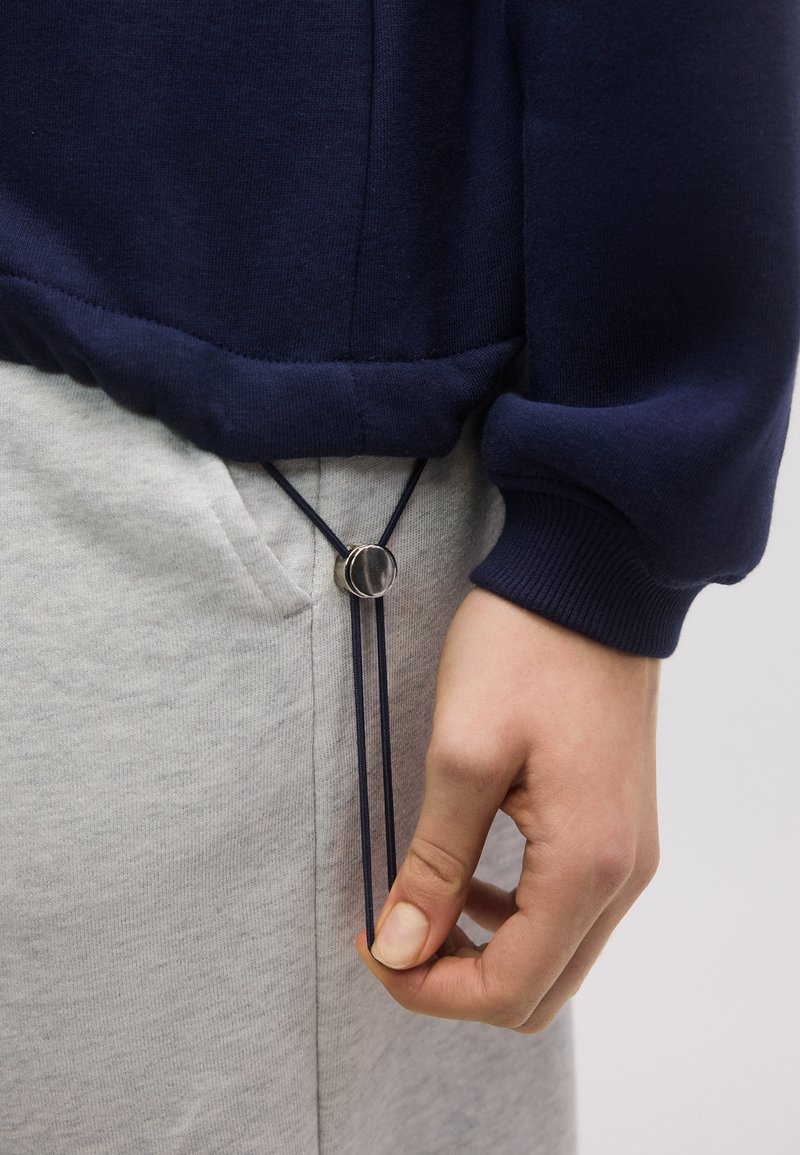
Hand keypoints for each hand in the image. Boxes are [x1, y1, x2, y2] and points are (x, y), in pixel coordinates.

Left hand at [354, 586, 660, 1031]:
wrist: (591, 578)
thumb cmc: (526, 651)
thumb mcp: (463, 756)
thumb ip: (435, 865)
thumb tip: (400, 949)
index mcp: (587, 867)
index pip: (511, 991)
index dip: (428, 989)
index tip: (372, 944)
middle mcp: (623, 875)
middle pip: (540, 990)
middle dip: (457, 980)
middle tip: (392, 932)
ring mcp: (629, 851)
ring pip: (556, 953)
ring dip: (484, 949)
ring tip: (422, 902)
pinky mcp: (620, 826)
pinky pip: (570, 907)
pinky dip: (514, 912)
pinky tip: (470, 871)